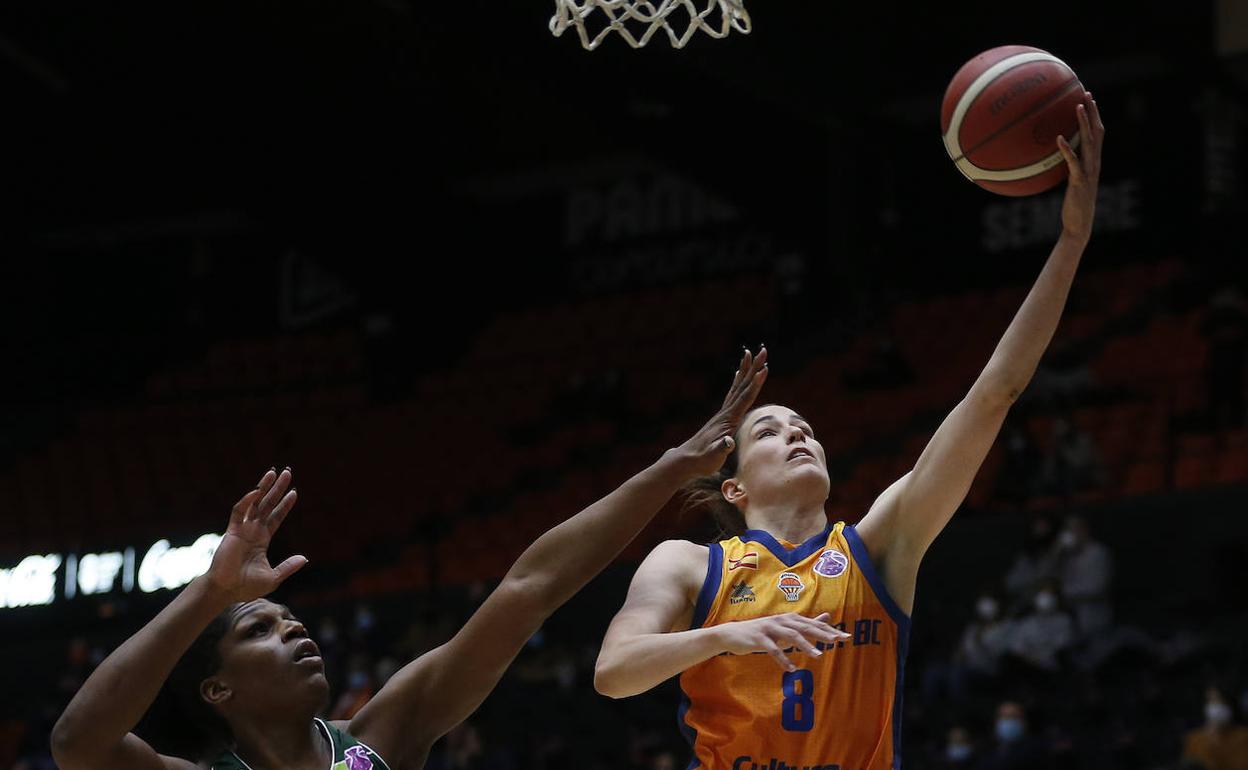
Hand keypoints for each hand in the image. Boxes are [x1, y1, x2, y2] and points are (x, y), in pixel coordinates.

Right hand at [204, 468, 305, 603]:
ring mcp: (242, 530)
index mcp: (262, 540)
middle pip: (267, 505)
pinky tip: (257, 491)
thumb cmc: (246, 587)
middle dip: (277, 489)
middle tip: (287, 473)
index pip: (276, 517)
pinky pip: (238, 512)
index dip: (285, 505)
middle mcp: (253, 531)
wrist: (226, 591)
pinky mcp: (232, 531)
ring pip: (254, 503)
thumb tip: (305, 558)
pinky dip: (247, 501)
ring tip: (273, 472)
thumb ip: (288, 566)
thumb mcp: (273, 577)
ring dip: (264, 487)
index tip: (294, 492)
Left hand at [670, 346, 768, 478]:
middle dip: (753, 368)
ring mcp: (722, 414)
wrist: (685, 460)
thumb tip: (728, 442)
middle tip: (762, 350)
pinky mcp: (721, 418)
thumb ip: (721, 449)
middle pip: (742, 386)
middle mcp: (725, 412)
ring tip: (750, 354)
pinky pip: (732, 394)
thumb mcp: (713, 457)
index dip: (755, 385)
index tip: (764, 369)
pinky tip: (738, 375)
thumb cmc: (702, 461)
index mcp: (727, 420)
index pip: (744, 398)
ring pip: (737, 387)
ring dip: (746, 370)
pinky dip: (738, 382)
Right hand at [718, 612, 850, 670]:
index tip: (846, 636)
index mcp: (790, 619)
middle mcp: (781, 620)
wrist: (733, 635)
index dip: (829, 630)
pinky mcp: (759, 638)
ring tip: (818, 656)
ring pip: (791, 636)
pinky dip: (783, 659)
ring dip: (805, 645)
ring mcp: (769, 628)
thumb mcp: (786, 628)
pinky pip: (773, 649)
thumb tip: (827, 617)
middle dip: (822, 633)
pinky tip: (792, 668)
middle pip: (805, 627)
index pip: (813, 624)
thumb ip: (806, 624)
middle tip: (838, 640)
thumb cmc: (763, 633)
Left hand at [1056, 91, 1104, 243]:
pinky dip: (1067, 150)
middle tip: (1086, 93)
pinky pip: (1073, 162)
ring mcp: (1089, 171)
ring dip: (1083, 123)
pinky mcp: (1079, 181)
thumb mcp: (1072, 181)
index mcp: (1094, 161)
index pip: (1097, 133)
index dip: (1094, 115)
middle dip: (1092, 111)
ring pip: (1089, 142)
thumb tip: (1052, 155)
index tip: (1088, 97)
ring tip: (1077, 106)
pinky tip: (1058, 139)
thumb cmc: (1074, 203)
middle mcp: (1095, 163)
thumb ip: (1068, 167)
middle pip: (1097, 131)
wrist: (1080, 224)